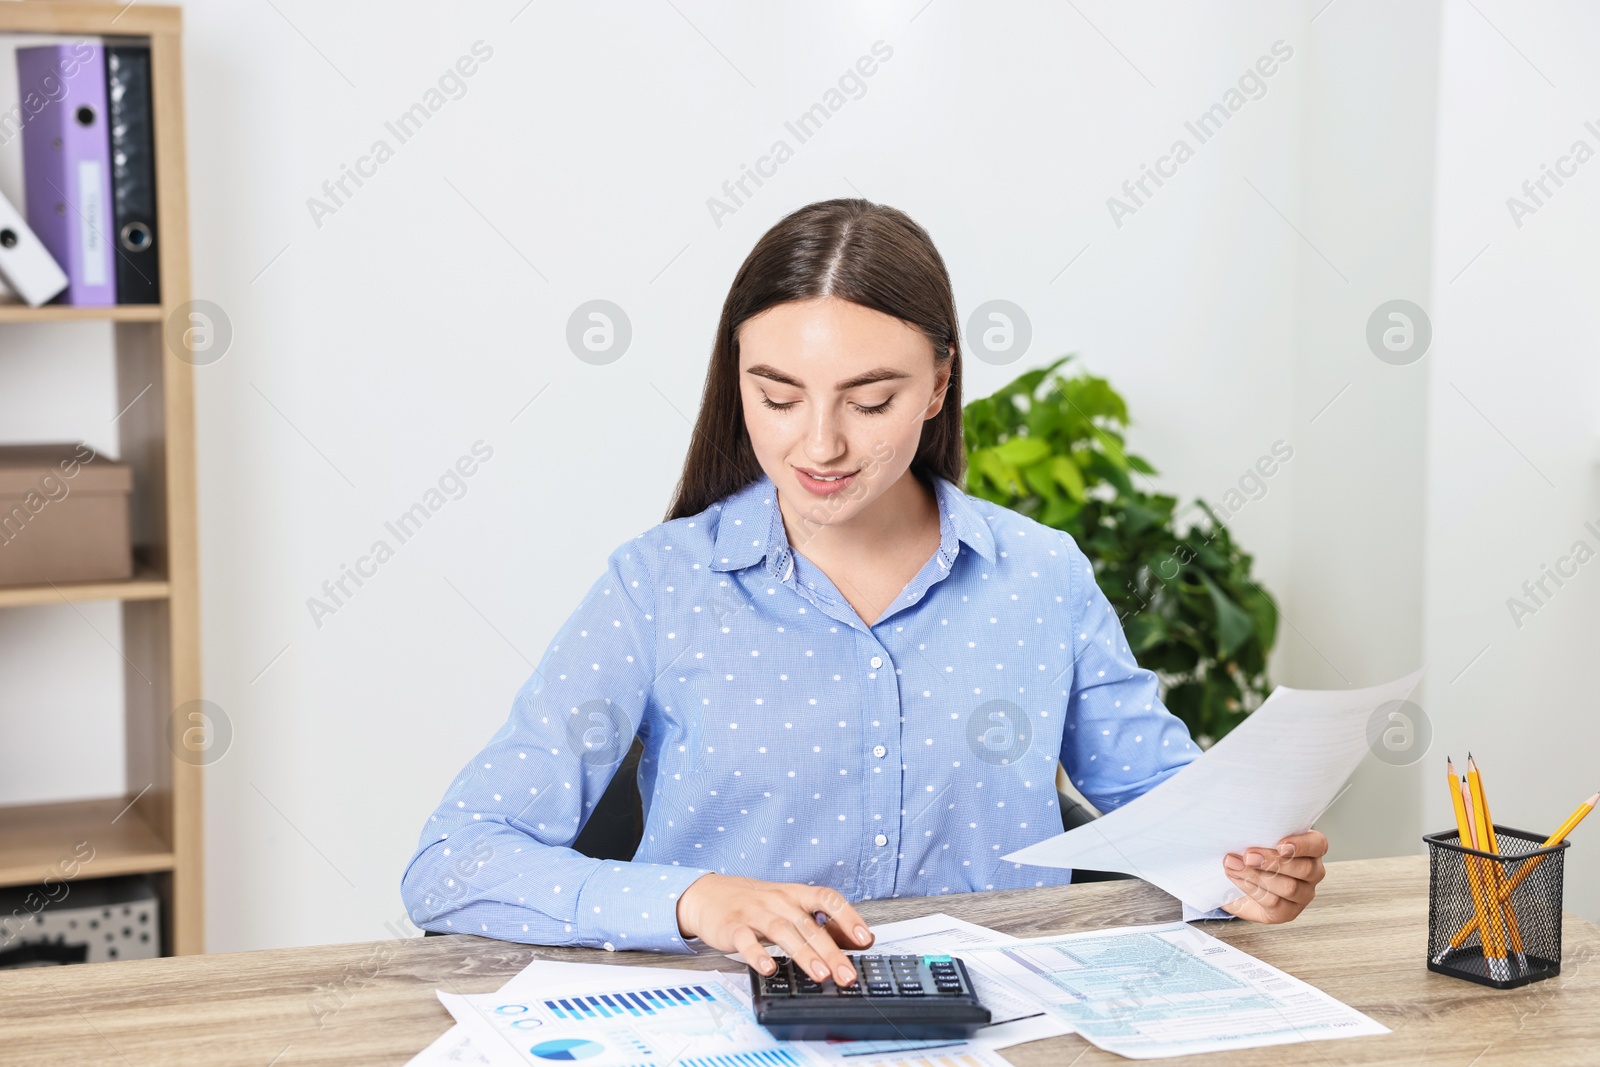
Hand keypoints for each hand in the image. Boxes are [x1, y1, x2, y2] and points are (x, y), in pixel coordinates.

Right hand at [676, 873, 873, 985]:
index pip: (828, 898)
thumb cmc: (755, 902)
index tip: (865, 939)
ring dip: (804, 954)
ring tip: (821, 975)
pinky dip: (758, 955)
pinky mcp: (733, 927)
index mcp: (795, 894)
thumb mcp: (789, 904)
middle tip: (847, 975)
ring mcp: (755, 913)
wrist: (707, 894)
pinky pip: (747, 941)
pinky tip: (770, 969)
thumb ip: (819, 921)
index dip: (849, 917)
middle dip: (831, 951)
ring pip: (783, 932)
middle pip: (809, 924)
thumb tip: (856, 940)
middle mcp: (778, 901)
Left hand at [1219, 830, 1327, 923]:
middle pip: (1303, 868)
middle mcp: (1312, 872)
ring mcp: (1303, 894)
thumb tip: (1241, 830)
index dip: (1302, 845)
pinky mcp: (1288, 912)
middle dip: (1272, 862)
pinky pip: (1274, 903)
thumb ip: (1258, 832)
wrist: (1235, 880)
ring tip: (1234, 865)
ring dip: (1257, 875)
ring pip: (1289, 887)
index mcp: (1311, 848)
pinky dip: (1252, 889)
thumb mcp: (1256, 836)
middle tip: (1248, 856)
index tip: (1280, 845)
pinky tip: (1237, 878)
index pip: (1317, 845)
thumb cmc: (1252, 851)